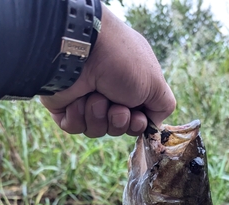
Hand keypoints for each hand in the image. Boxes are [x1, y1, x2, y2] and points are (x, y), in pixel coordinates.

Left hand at [40, 4, 175, 136]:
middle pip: (117, 128)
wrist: (82, 50)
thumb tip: (154, 124)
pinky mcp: (65, 106)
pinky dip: (78, 117)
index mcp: (131, 86)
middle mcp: (109, 93)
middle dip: (118, 121)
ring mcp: (86, 100)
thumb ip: (163, 106)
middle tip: (116, 106)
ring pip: (96, 130)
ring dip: (98, 116)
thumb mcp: (156, 84)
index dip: (137, 125)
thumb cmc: (122, 63)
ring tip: (96, 96)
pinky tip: (78, 100)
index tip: (137, 116)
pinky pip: (75, 127)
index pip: (137, 120)